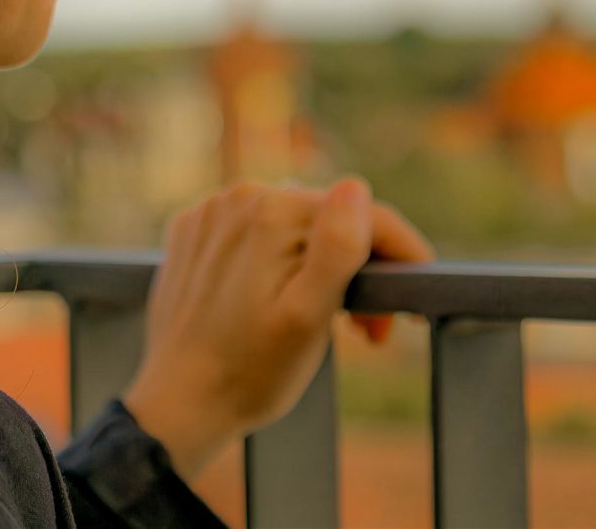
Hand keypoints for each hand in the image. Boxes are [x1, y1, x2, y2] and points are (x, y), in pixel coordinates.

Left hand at [117, 176, 433, 479]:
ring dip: (319, 268)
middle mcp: (239, 196)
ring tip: (328, 324)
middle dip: (360, 270)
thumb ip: (336, 249)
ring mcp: (211, 214)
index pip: (362, 215)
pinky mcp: (194, 235)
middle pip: (328, 221)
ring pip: (294, 227)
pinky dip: (276, 264)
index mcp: (272, 210)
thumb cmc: (249, 373)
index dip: (403, 254)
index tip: (417, 304)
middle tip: (370, 334)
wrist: (178, 407)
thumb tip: (356, 187)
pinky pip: (255, 235)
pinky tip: (276, 305)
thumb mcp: (307, 318)